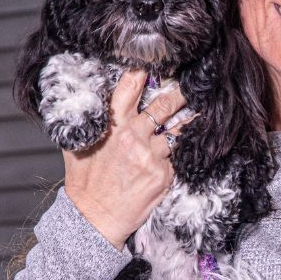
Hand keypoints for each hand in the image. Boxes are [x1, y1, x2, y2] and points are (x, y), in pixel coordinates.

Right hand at [62, 70, 188, 249]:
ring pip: (176, 129)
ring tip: (202, 107)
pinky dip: (184, 149)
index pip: (130, 87)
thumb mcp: (78, 145)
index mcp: (112, 125)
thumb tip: (87, 99)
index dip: (144, 71)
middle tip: (193, 82)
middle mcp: (132, 136)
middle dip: (179, 93)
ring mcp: (150, 155)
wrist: (94, 219)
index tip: (157, 60)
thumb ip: (88, 121)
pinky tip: (195, 142)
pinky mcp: (163, 173)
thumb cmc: (86, 182)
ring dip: (188, 118)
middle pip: (163, 105)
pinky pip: (177, 155)